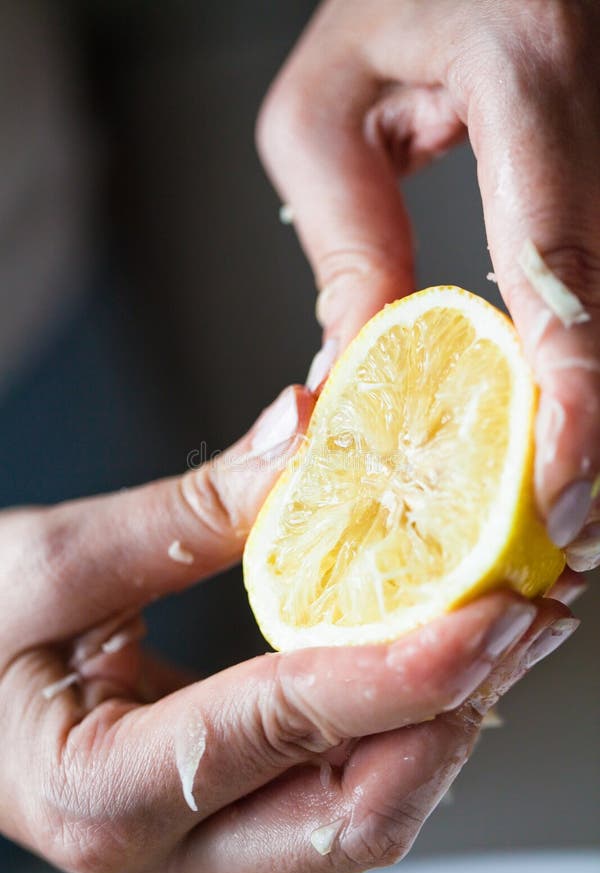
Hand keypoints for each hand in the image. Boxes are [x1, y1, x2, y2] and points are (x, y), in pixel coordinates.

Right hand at [0, 384, 576, 872]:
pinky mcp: (225, 824)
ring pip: (360, 813)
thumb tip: (309, 436)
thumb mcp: (48, 562)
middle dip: (452, 713)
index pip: (286, 729)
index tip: (486, 609)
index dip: (399, 671)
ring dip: (442, 723)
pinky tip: (436, 660)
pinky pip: (336, 791)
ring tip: (503, 631)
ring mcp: (200, 851)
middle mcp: (165, 853)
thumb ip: (186, 511)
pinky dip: (399, 728)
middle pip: (353, 812)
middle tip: (520, 617)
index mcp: (100, 792)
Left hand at [257, 0, 599, 564]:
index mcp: (525, 72)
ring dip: (593, 410)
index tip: (555, 482)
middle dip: (591, 430)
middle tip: (559, 528)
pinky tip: (555, 409)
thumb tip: (354, 374)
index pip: (558, 257)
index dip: (570, 386)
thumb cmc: (387, 4)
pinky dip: (585, 361)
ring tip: (556, 493)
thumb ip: (346, 243)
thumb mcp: (323, 112)